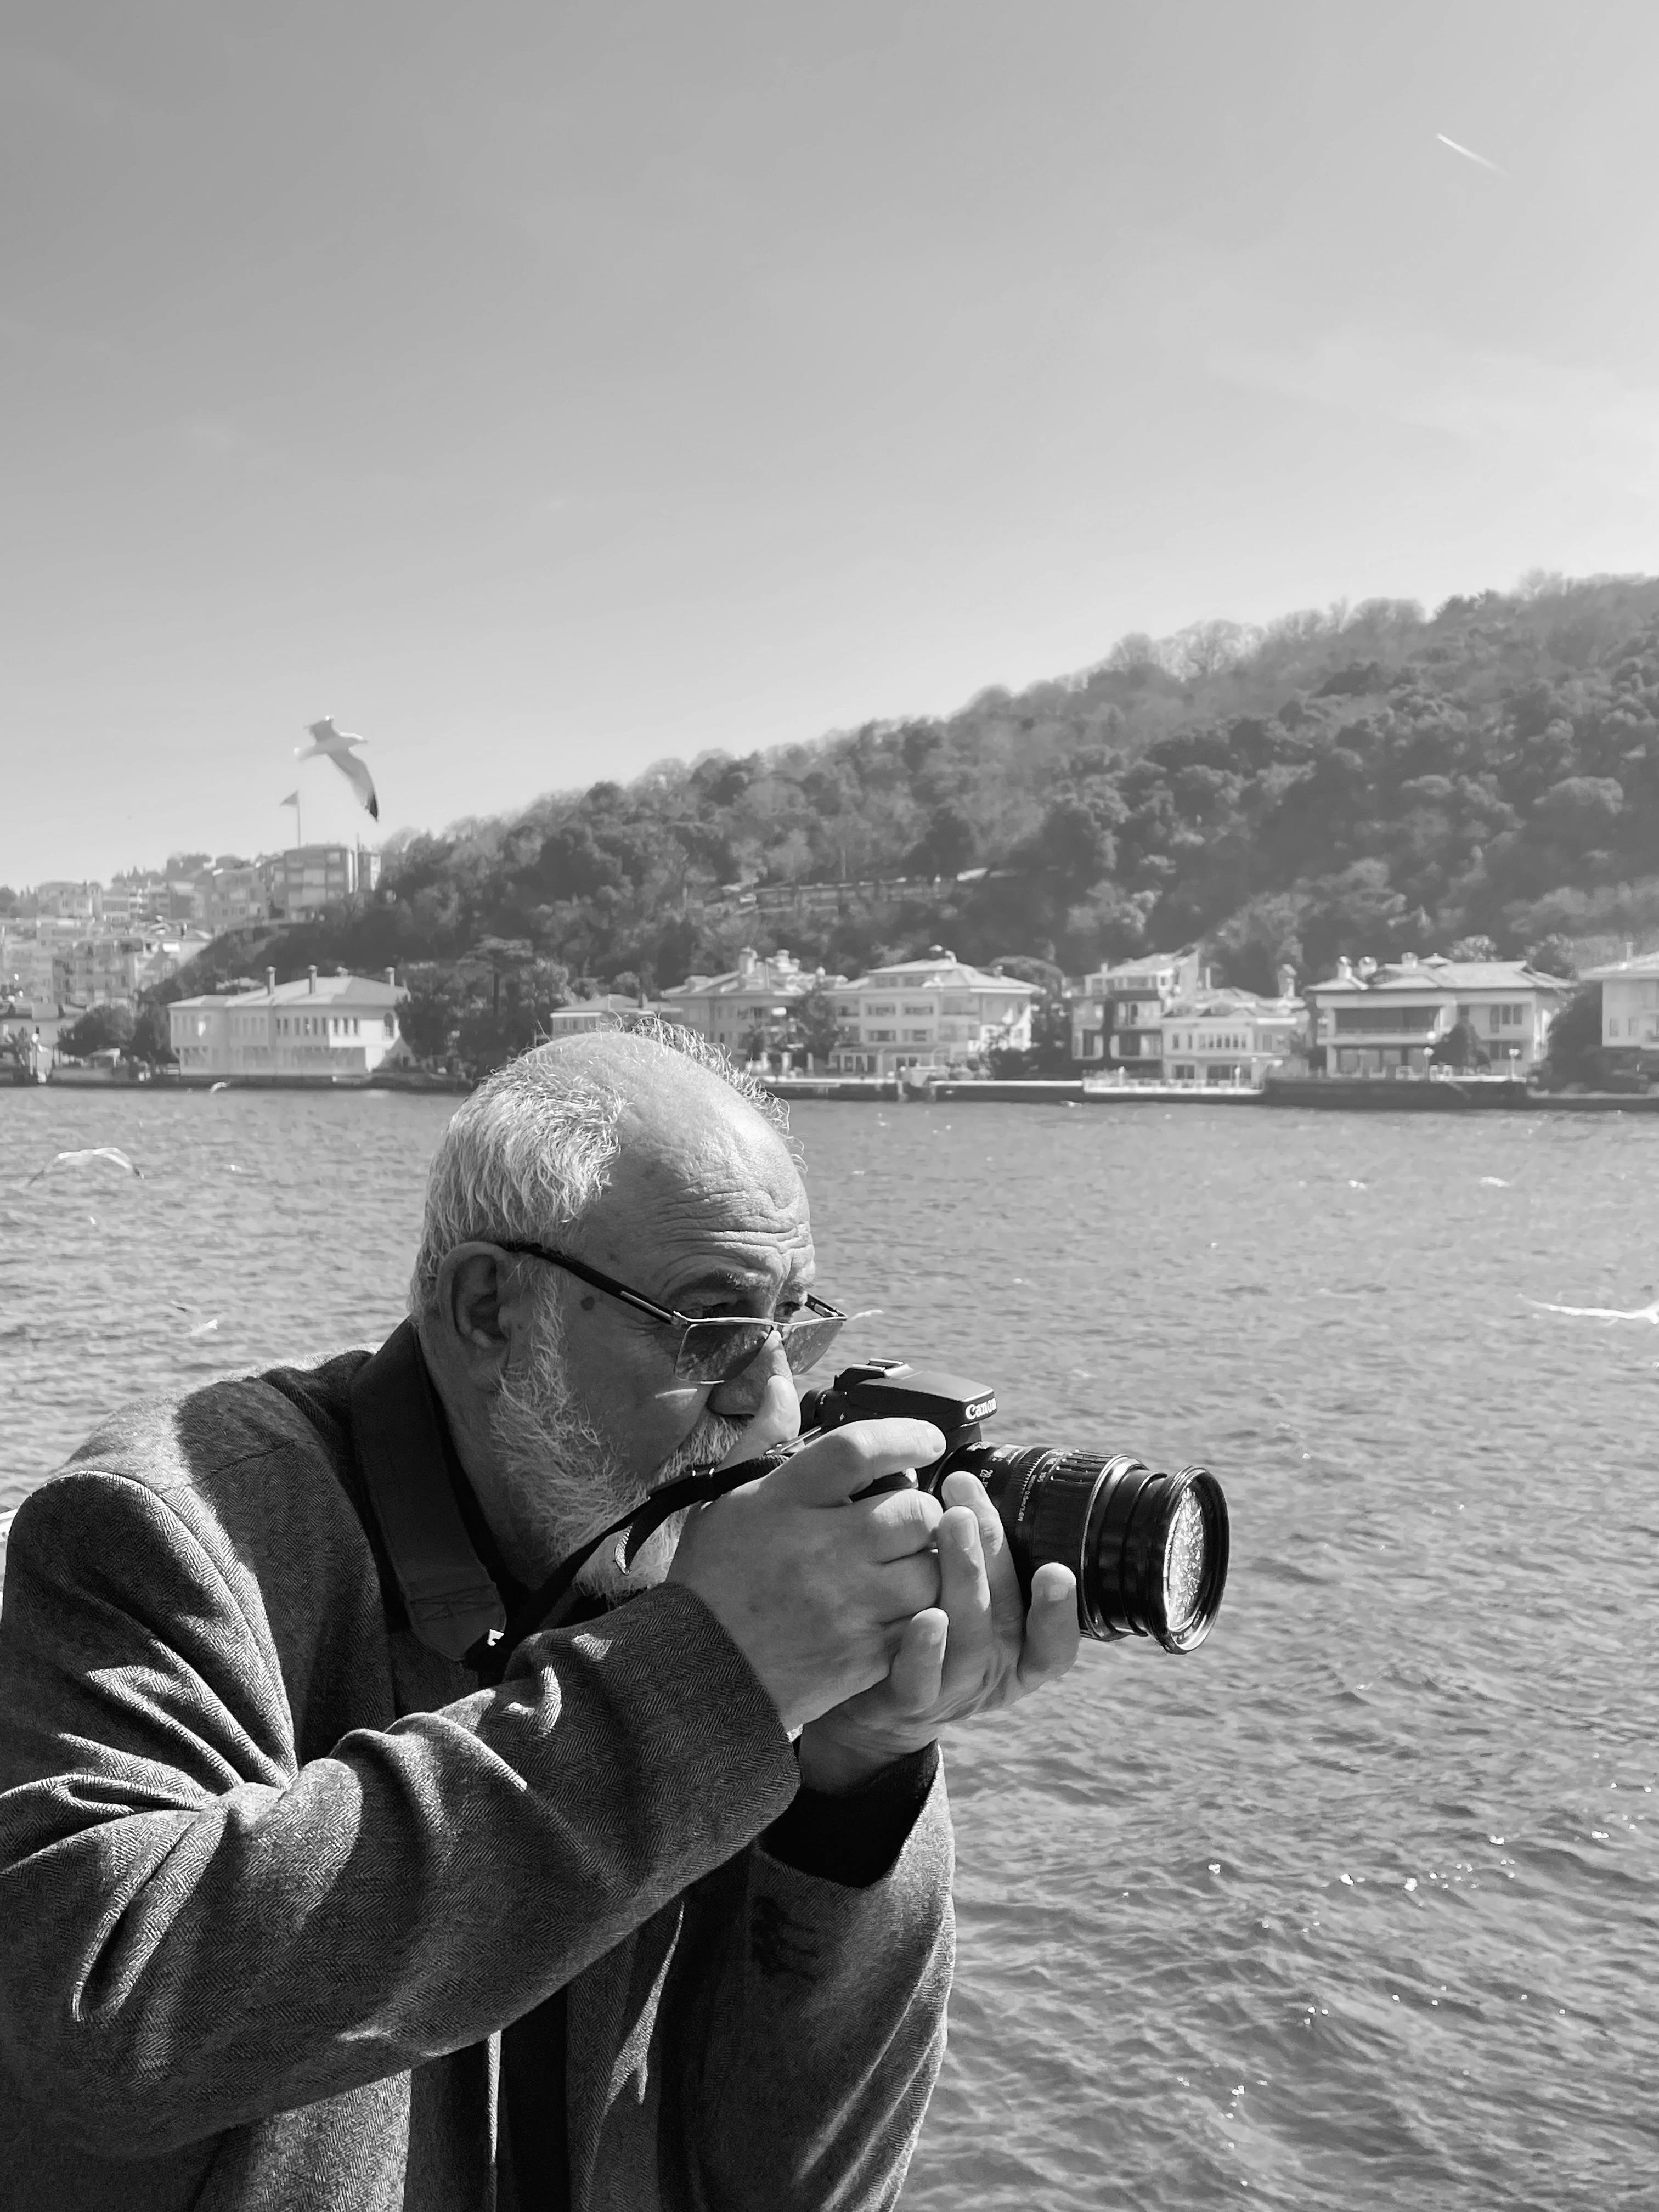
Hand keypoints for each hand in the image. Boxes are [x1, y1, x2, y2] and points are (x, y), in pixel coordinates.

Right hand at [667, 1416, 946, 1734]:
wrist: (696, 1674)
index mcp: (785, 1500)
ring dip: (926, 1565)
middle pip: (913, 1510)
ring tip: (903, 1567)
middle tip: (907, 1520)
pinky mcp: (862, 1654)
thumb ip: (762, 1439)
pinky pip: (922, 1624)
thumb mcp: (724, 1499)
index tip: (926, 1442)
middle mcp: (820, 1547)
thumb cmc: (711, 1579)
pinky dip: (921, 1616)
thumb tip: (781, 1384)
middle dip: (921, 1512)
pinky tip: (899, 1611)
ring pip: (929, 1569)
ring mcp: (844, 1604)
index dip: (906, 1437)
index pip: (861, 1448)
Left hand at [796, 1468, 1079, 1792]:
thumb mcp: (967, 1599)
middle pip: (1007, 1615)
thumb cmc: (924, 1627)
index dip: (1059, 1610)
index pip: (1055, 1641)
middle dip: (994, 1552)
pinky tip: (924, 1615)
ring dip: (963, 1576)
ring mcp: (953, 1688)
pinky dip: (925, 1648)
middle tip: (971, 1502)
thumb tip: (971, 1477)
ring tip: (952, 1522)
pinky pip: (920, 1679)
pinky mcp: (909, 1699)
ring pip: (969, 1638)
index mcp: (1020, 1648)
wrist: (872, 1699)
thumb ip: (981, 1556)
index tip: (1056, 1568)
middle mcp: (995, 1669)